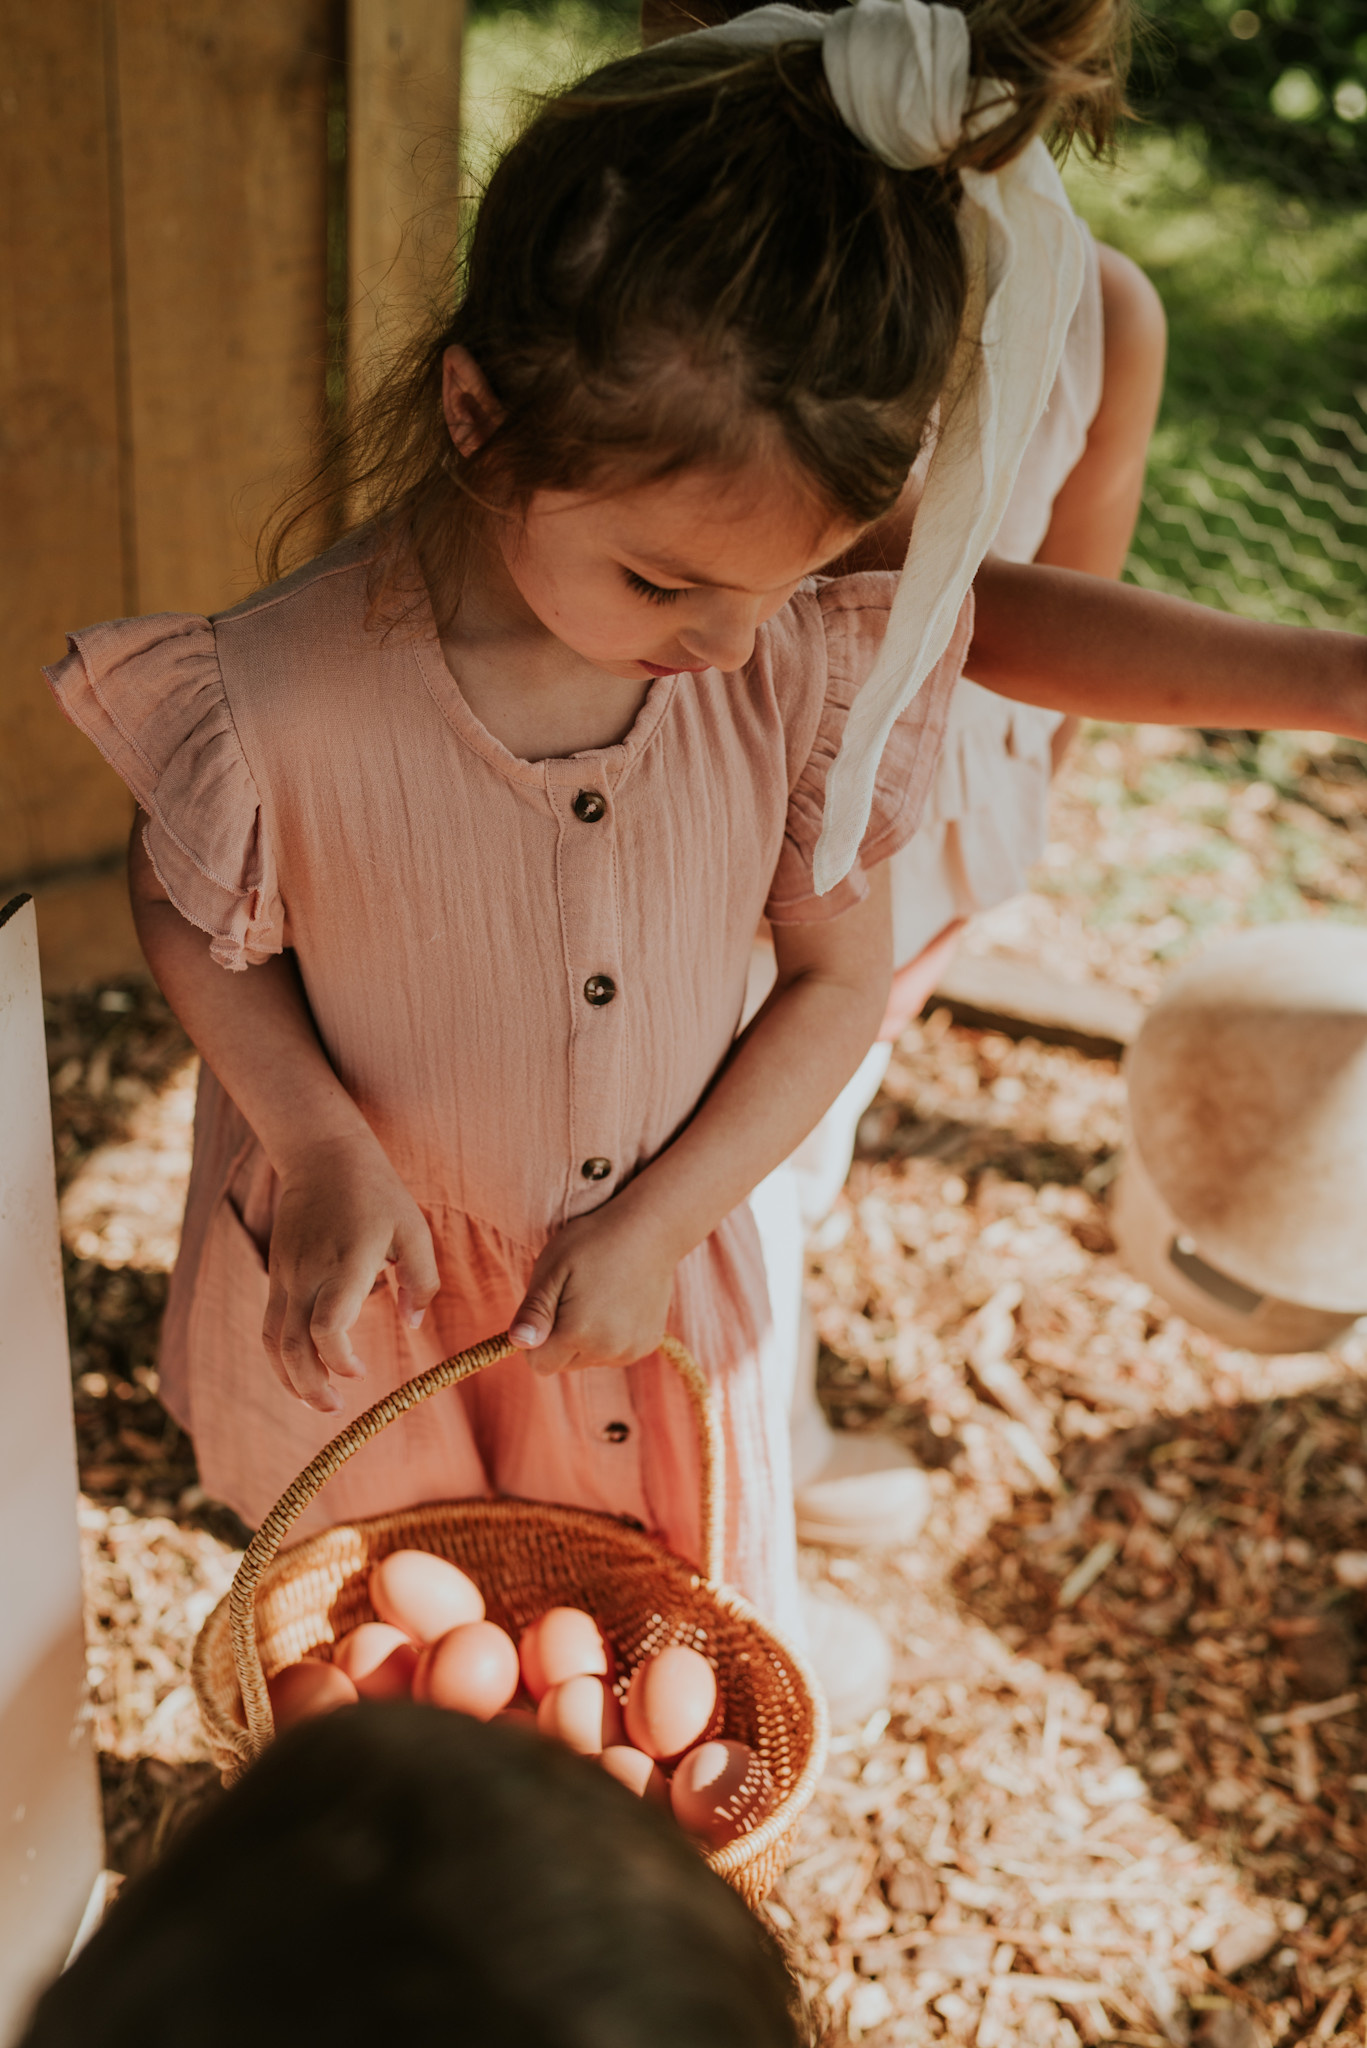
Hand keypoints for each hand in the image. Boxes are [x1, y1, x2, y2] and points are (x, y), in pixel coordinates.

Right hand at [263, 1134, 438, 1413]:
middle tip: (335, 1408)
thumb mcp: (414, 1229)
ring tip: (315, 1401)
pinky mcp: (276, 1274)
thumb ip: (420, 1280)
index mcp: (345, 1264)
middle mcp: (308, 1274)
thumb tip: (413, 1325)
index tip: (360, 1372)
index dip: (338, 1359)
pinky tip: (299, 1373)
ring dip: (289, 1378)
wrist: (322, 1154)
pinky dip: (280, 1356)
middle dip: (309, 1385)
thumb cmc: (377, 1192)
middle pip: (292, 1345)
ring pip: (273, 1340)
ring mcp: (285, 1275)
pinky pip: (269, 1325)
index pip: (326, 1325)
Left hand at [509, 1200, 676, 1374]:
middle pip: (564, 1364)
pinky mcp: (647, 1344)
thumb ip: (533, 1311)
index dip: (535, 1339)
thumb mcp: (552, 1268)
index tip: (547, 1307)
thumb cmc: (593, 1242)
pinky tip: (618, 1303)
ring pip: (589, 1359)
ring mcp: (632, 1350)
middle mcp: (608, 1350)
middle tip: (574, 1296)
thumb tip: (517, 1343)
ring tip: (598, 1296)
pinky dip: (609, 1335)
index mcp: (579, 1333)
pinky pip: (614, 1353)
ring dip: (586, 1338)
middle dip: (560, 1339)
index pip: (539, 1364)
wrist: (650, 1229)